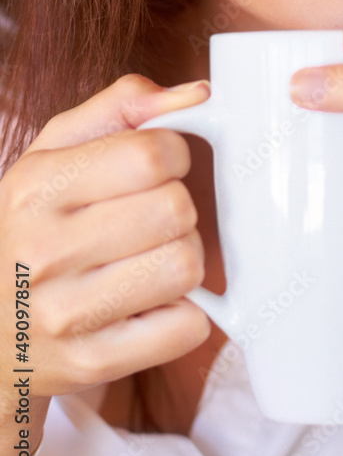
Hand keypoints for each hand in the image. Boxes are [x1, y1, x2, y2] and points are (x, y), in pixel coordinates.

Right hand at [0, 75, 211, 403]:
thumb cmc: (33, 225)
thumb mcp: (56, 152)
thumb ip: (122, 107)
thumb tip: (196, 94)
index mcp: (37, 188)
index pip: (152, 154)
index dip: (174, 154)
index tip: (159, 166)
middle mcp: (45, 252)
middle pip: (176, 210)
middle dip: (177, 208)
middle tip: (150, 218)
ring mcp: (67, 315)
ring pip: (186, 266)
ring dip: (181, 259)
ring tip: (148, 259)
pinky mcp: (93, 361)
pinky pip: (186, 326)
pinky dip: (182, 313)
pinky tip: (149, 303)